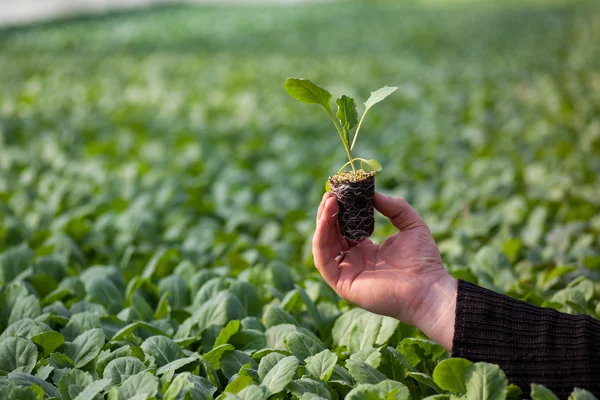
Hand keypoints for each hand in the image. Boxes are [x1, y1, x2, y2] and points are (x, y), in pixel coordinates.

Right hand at [313, 192, 457, 350]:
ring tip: (329, 202)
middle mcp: (353, 261)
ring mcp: (346, 273)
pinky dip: (320, 239)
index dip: (340, 211)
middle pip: (330, 235)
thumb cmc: (424, 261)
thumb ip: (395, 207)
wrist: (429, 288)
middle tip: (331, 194)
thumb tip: (374, 194)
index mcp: (366, 250)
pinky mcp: (342, 284)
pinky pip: (323, 260)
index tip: (340, 192)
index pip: (344, 228)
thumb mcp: (412, 225)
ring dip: (322, 223)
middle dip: (328, 214)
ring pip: (323, 246)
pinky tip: (327, 221)